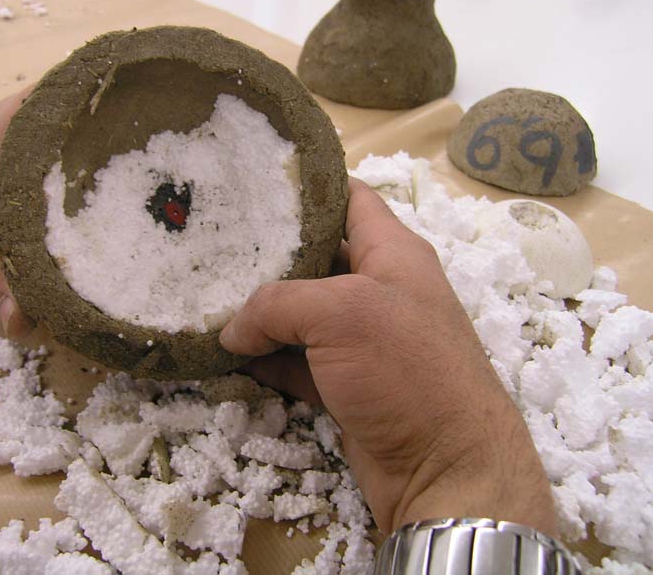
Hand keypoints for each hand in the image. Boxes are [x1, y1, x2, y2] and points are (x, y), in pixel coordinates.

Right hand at [220, 178, 556, 535]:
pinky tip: (227, 355)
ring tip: (206, 298)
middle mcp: (379, 290)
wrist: (446, 469)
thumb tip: (230, 332)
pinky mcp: (348, 385)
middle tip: (213, 243)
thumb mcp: (341, 314)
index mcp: (392, 253)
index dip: (307, 185)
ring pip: (302, 314)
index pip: (349, 198)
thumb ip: (276, 305)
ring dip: (259, 313)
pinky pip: (297, 362)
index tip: (254, 182)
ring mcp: (364, 342)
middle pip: (316, 257)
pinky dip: (266, 359)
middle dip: (268, 253)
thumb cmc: (406, 369)